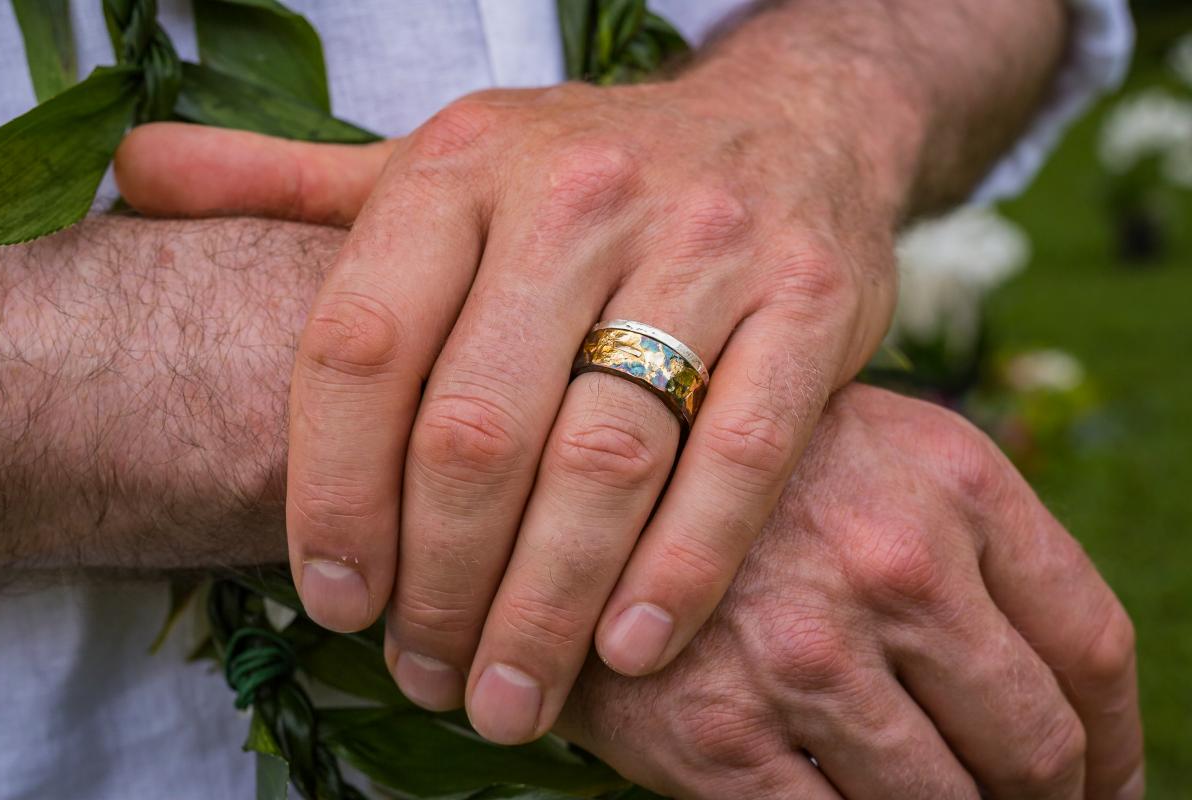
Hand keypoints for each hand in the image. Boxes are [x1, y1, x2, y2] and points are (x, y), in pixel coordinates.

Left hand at [115, 70, 901, 743]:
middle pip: (480, 427)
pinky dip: (683, 566)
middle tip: (431, 674)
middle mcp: (580, 196)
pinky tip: (634, 648)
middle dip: (442, 582)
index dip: (329, 493)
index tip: (337, 601)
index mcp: (464, 166)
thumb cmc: (589, 170)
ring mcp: (707, 247)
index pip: (363, 344)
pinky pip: (738, 457)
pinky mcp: (811, 306)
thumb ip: (299, 182)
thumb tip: (142, 175)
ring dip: (547, 603)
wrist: (783, 125)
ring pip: (606, 455)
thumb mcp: (444, 158)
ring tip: (512, 695)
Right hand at [556, 384, 1142, 799]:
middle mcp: (891, 565)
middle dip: (1044, 799)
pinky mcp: (717, 736)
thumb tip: (1061, 691)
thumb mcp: (872, 448)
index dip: (1116, 741)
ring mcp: (804, 656)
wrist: (569, 480)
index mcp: (951, 482)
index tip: (1104, 779)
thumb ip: (972, 544)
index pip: (1091, 647)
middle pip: (1034, 743)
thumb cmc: (738, 466)